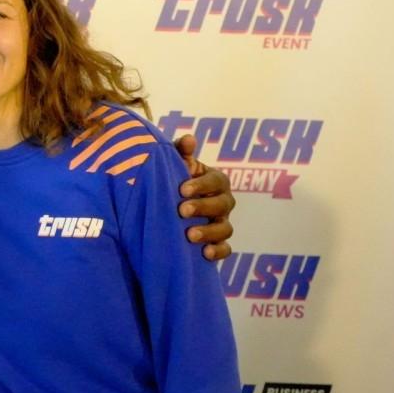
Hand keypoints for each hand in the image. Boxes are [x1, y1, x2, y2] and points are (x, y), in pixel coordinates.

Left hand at [173, 134, 235, 261]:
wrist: (168, 205)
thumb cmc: (174, 180)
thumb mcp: (175, 164)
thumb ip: (181, 152)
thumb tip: (188, 139)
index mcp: (215, 181)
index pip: (216, 180)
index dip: (202, 185)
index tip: (182, 189)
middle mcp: (223, 202)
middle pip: (223, 205)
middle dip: (203, 207)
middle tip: (181, 210)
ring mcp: (222, 222)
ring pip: (225, 228)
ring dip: (209, 232)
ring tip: (189, 235)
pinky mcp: (218, 242)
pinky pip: (226, 249)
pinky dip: (219, 251)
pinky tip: (205, 253)